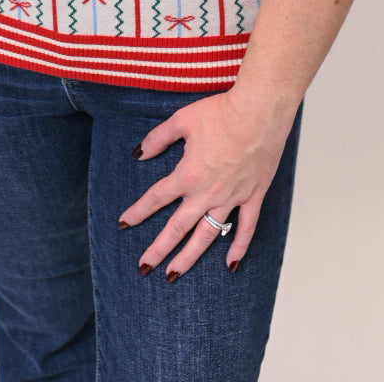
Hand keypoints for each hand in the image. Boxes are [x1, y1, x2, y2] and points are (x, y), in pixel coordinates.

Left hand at [117, 90, 294, 277]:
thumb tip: (139, 153)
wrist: (259, 110)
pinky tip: (230, 264)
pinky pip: (246, 227)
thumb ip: (158, 138)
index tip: (124, 223)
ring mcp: (232, 197)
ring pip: (207, 235)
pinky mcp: (253, 195)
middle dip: (158, 249)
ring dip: (189, 257)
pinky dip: (239, 246)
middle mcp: (208, 192)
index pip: (156, 198)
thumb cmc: (222, 112)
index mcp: (188, 174)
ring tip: (174, 275)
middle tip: (143, 268)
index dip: (138, 211)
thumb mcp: (182, 120)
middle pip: (177, 227)